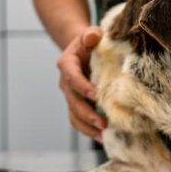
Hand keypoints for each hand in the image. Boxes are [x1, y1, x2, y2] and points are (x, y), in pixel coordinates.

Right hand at [57, 26, 105, 141]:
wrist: (85, 49)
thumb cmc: (91, 41)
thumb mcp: (91, 33)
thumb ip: (91, 34)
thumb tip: (93, 36)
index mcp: (67, 64)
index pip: (72, 77)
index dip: (82, 87)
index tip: (96, 96)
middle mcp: (66, 82)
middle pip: (73, 101)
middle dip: (87, 113)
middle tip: (102, 123)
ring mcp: (71, 96)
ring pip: (74, 115)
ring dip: (88, 127)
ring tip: (104, 135)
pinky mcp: (78, 104)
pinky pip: (79, 120)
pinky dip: (89, 130)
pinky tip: (104, 138)